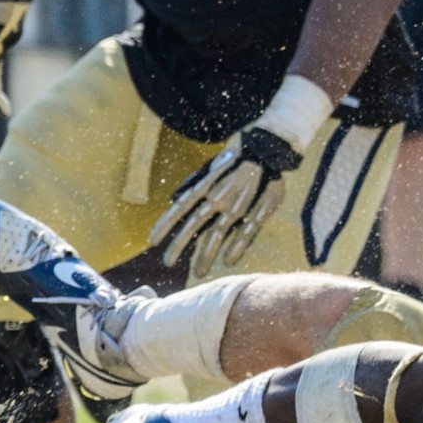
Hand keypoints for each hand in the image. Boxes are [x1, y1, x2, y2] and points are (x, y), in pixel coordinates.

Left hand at [150, 126, 301, 270]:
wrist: (269, 149)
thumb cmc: (238, 157)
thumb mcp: (211, 166)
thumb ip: (194, 184)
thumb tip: (175, 199)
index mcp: (206, 185)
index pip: (179, 208)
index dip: (165, 225)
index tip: (153, 241)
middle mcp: (218, 198)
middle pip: (194, 226)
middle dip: (179, 245)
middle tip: (168, 262)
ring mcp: (238, 207)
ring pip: (218, 235)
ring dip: (206, 256)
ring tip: (198, 273)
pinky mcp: (258, 212)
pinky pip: (244, 235)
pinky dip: (236, 249)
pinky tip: (228, 262)